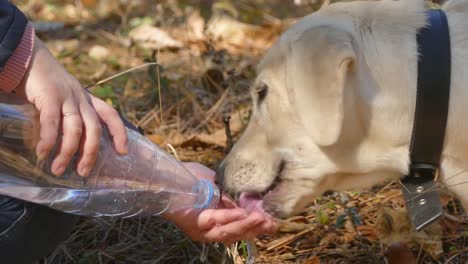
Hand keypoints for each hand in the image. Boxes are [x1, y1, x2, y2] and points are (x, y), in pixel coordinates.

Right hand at [14, 37, 127, 176]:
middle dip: (91, 153)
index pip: (111, 115)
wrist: (30, 58)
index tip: (123, 151)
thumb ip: (72, 115)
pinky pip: (51, 123)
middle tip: (83, 172)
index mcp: (88, 99)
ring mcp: (67, 98)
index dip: (119, 133)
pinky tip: (43, 152)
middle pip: (94, 129)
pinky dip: (49, 140)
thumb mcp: (67, 97)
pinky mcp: (50, 97)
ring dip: (67, 152)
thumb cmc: (47, 83)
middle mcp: (81, 99)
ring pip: (74, 130)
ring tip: (58, 169)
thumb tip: (72, 143)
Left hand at [163, 163, 277, 244]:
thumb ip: (231, 197)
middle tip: (273, 222)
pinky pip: (219, 228)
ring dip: (247, 225)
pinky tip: (244, 213)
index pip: (240, 226)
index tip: (273, 220)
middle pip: (238, 233)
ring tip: (262, 218)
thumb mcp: (217, 185)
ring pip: (230, 233)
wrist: (169, 176)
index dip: (257, 224)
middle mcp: (211, 228)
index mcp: (217, 217)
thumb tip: (248, 203)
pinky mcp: (197, 230)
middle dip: (256, 228)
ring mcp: (204, 231)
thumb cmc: (190, 177)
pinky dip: (232, 220)